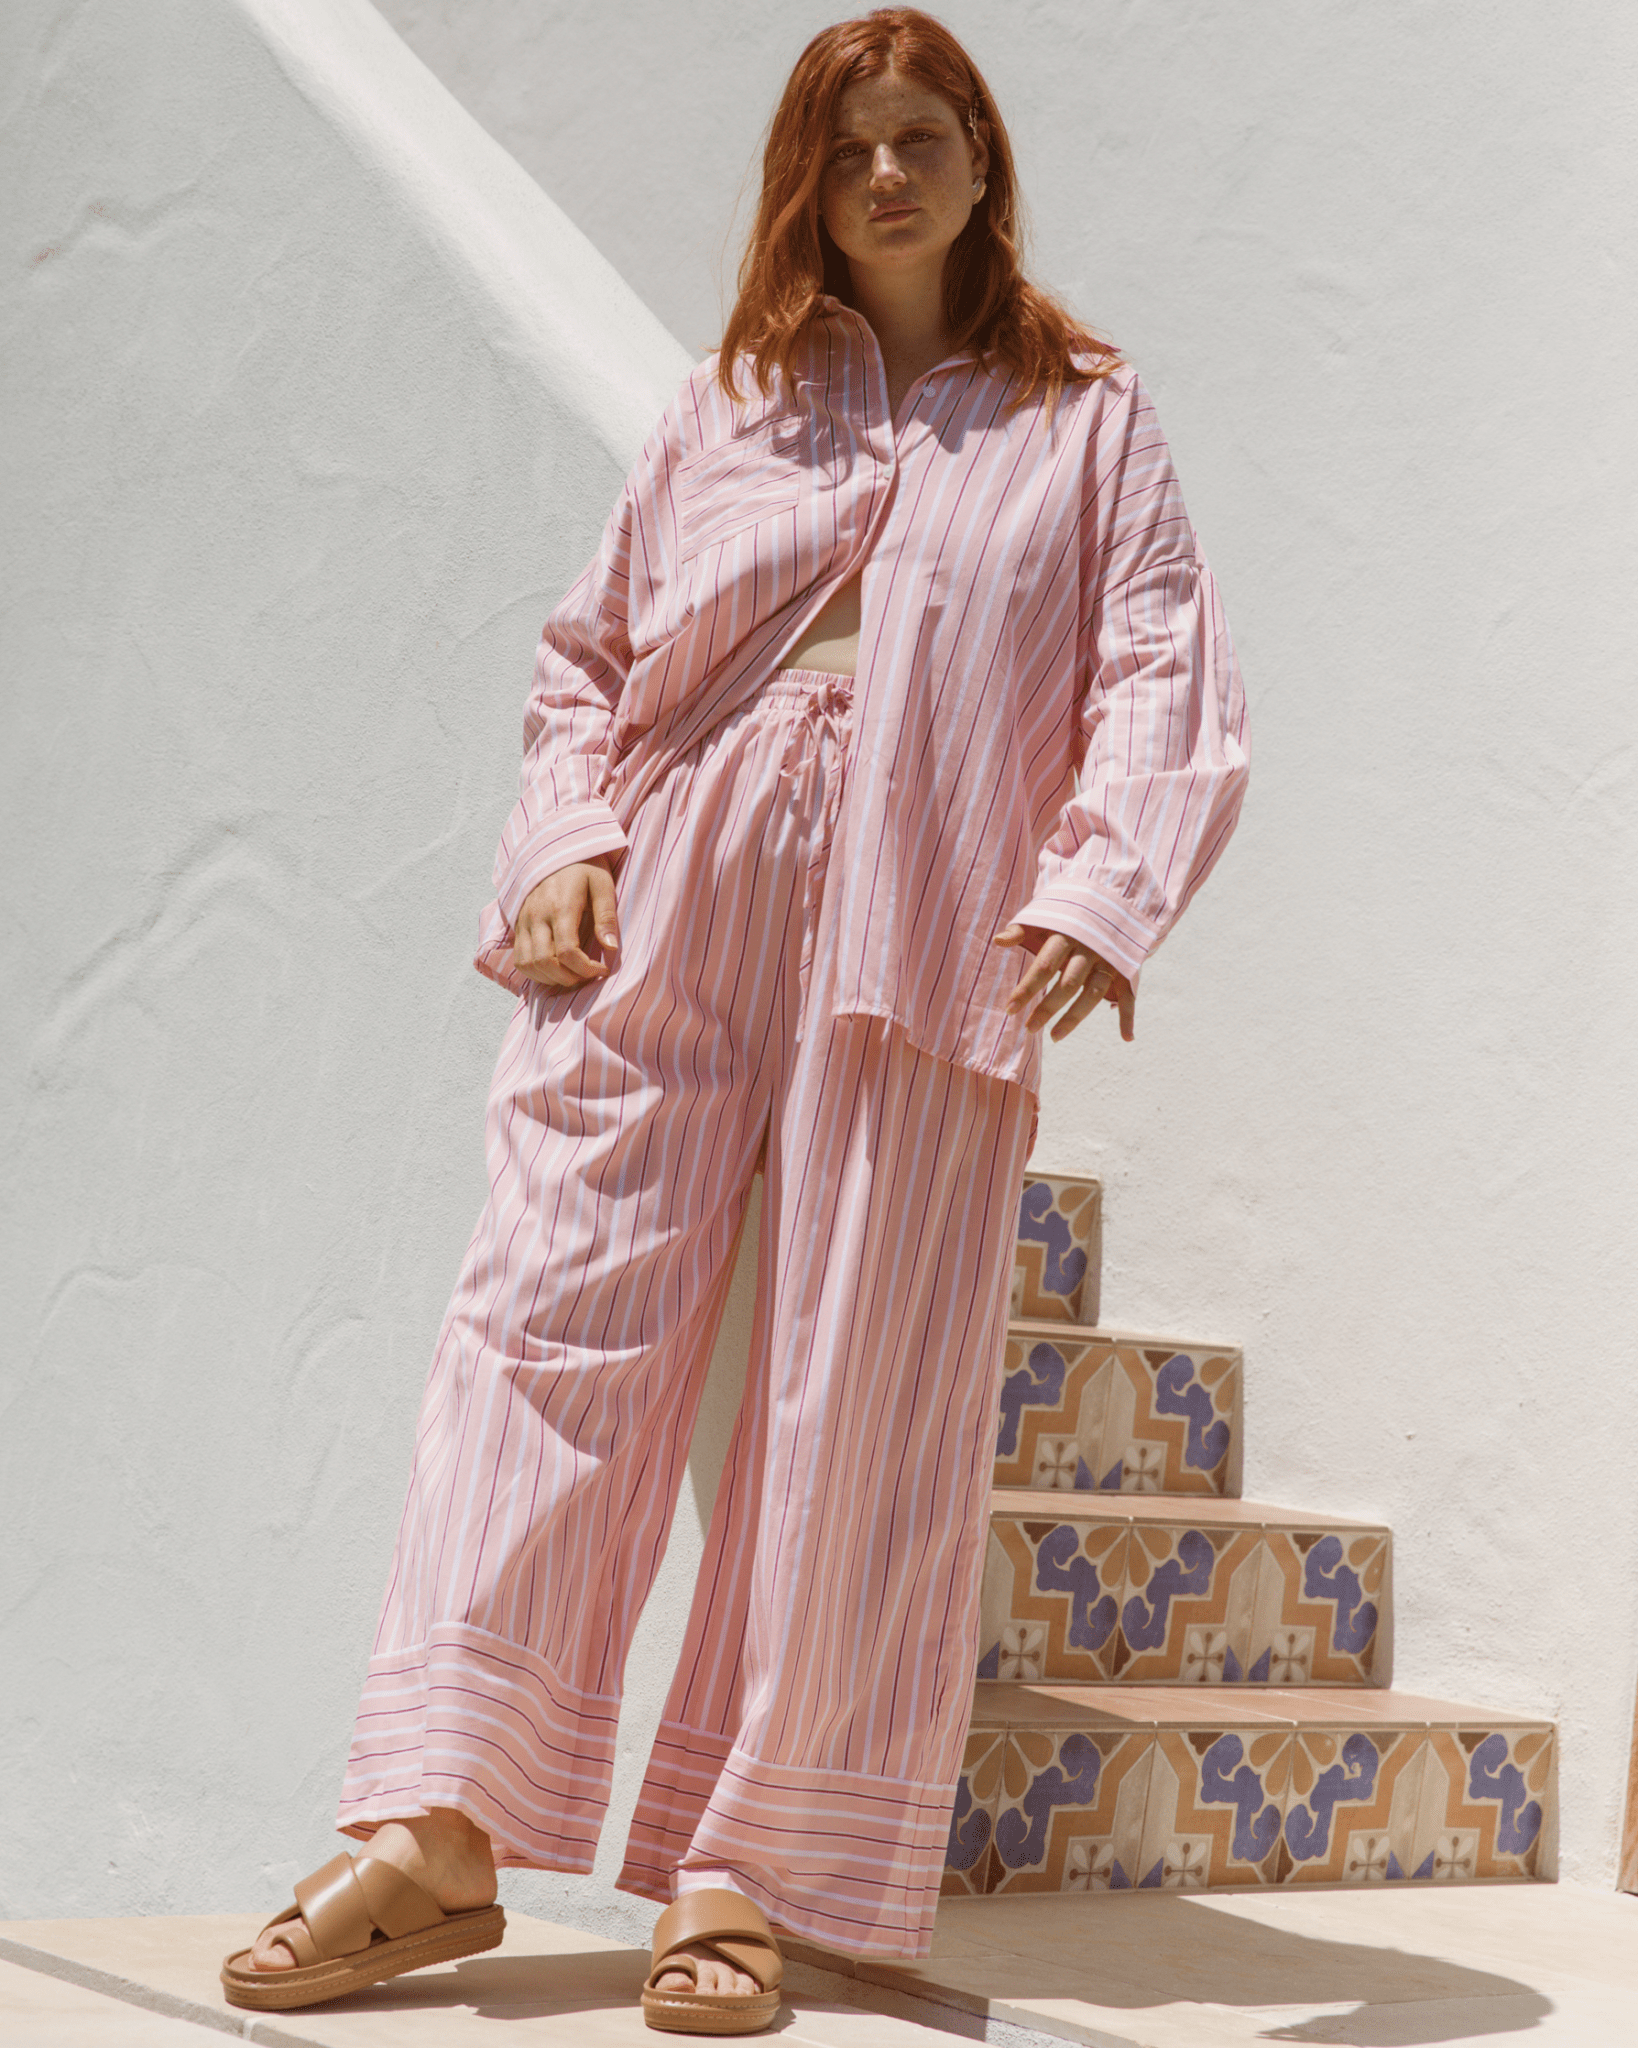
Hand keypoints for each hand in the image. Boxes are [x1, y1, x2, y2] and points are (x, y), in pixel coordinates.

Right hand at [512, 859, 619, 986]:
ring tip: (572, 975)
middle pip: (544, 962)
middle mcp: (537, 916)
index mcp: (560, 906)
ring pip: (528, 964)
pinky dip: (535, 972)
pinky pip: (519, 959)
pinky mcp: (517, 925)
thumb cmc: (584, 868)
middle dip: (568, 978)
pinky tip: (555, 971)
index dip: (585, 969)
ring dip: (551, 978)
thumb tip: (611, 947)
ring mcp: (523, 921)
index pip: (567, 951)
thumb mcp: (602, 884)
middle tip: (587, 976)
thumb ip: (606, 916)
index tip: (602, 969)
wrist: (555, 851)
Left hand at [993, 925, 1134, 1042]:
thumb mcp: (1045, 917)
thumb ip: (1020, 930)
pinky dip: (1129, 1016)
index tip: (1010, 1009)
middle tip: (1029, 1028)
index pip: (1044, 966)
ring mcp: (1110, 960)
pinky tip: (1126, 1037)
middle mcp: (1090, 948)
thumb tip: (997, 941)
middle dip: (1048, 1008)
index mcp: (1067, 934)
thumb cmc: (1068, 915)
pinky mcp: (1126, 969)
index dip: (1027, 988)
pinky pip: (1130, 995)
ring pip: (1093, 994)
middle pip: (1068, 983)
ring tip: (1054, 1037)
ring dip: (1075, 1017)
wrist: (1114, 899)